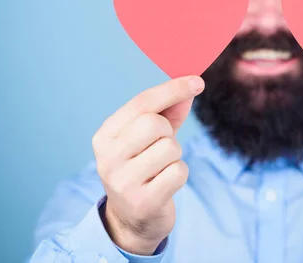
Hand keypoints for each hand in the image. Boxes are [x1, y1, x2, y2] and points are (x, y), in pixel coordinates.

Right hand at [92, 75, 204, 254]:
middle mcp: (107, 157)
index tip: (197, 81)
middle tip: (161, 146)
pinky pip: (178, 172)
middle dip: (167, 132)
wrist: (132, 220)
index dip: (172, 89)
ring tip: (160, 168)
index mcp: (105, 136)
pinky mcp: (142, 202)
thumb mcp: (151, 137)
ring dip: (174, 156)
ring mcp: (122, 182)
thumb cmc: (144, 168)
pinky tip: (165, 184)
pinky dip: (179, 175)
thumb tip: (191, 85)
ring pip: (169, 148)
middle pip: (153, 123)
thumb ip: (169, 110)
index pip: (141, 103)